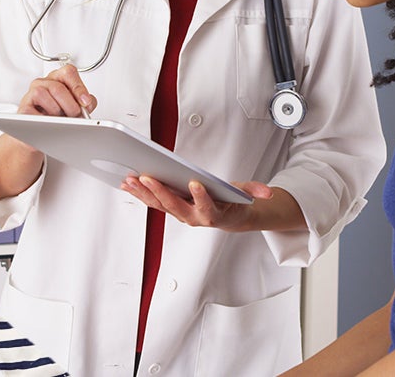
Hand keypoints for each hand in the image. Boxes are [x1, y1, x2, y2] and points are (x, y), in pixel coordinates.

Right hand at [18, 63, 95, 116]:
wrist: (40, 133)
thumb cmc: (59, 116)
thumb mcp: (75, 107)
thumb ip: (85, 104)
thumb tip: (87, 105)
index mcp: (58, 78)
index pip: (68, 72)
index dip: (78, 87)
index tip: (85, 101)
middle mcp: (44, 83)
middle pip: (58, 87)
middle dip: (70, 105)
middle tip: (75, 115)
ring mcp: (31, 93)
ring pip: (42, 94)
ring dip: (55, 111)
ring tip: (60, 120)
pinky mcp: (23, 107)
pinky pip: (31, 110)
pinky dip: (42, 118)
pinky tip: (49, 123)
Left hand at [120, 176, 273, 230]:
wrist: (226, 217)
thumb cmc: (232, 202)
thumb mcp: (246, 194)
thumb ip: (255, 191)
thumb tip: (267, 193)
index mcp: (213, 213)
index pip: (206, 207)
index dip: (201, 197)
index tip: (195, 183)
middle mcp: (193, 217)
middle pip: (175, 206)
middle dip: (161, 192)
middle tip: (148, 177)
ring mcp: (179, 214)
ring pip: (159, 205)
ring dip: (144, 193)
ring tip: (131, 178)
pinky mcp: (170, 209)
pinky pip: (153, 203)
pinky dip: (140, 193)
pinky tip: (128, 182)